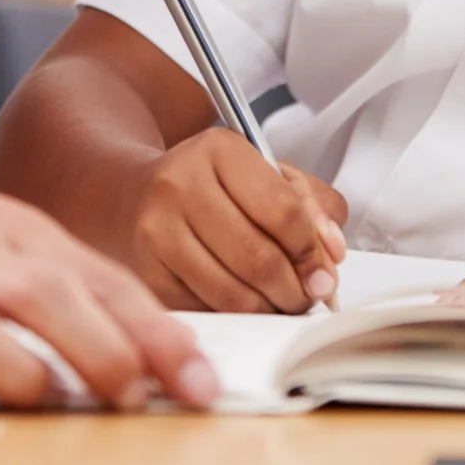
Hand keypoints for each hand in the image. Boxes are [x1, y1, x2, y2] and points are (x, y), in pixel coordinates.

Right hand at [125, 128, 348, 312]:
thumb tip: (331, 255)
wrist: (133, 197)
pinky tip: (241, 301)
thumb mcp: (264, 173)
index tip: (325, 270)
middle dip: (295, 289)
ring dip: (269, 308)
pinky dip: (234, 315)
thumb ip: (311, 205)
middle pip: (259, 258)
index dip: (312, 250)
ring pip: (233, 293)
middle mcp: (180, 184)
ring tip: (279, 301)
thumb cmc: (211, 186)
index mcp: (219, 149)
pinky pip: (206, 311)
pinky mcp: (145, 273)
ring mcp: (156, 231)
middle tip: (307, 295)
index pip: (283, 210)